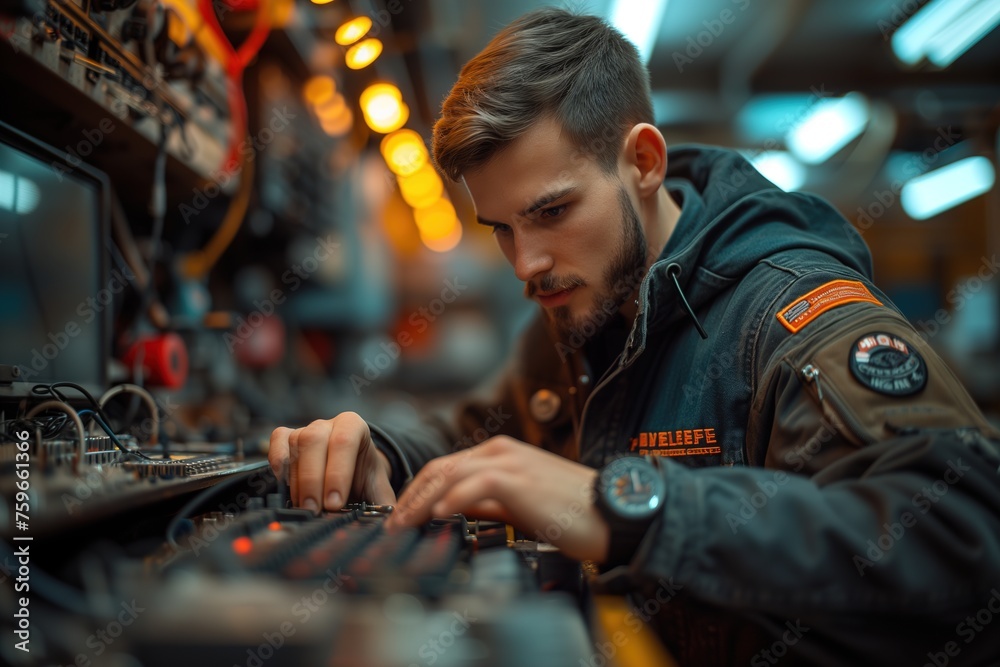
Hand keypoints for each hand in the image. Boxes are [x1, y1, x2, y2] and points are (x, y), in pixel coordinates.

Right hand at [268, 412, 396, 511]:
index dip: (338, 473)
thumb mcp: (378, 489)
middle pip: (314, 441)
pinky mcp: (286, 437)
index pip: (344, 441)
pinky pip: (277, 441)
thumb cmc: (364, 477)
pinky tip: (285, 485)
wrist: (353, 469)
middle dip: (313, 480)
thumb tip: (390, 526)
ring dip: (298, 480)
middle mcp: (328, 424)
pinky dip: (278, 461)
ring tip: (305, 507)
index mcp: (354, 426)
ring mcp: (305, 429)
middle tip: (315, 510)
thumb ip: (384, 505)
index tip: (335, 504)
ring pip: (296, 445)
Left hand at [383, 436, 608, 562]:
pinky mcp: (518, 478)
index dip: (418, 492)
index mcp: (499, 453)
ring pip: (448, 474)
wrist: (612, 511)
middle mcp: (499, 450)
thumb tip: (453, 513)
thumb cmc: (571, 511)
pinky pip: (473, 485)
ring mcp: (508, 462)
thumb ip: (487, 503)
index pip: (444, 468)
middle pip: (438, 468)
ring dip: (420, 501)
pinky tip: (438, 516)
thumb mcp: (520, 503)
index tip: (402, 516)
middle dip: (409, 497)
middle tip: (392, 524)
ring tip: (404, 526)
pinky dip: (450, 500)